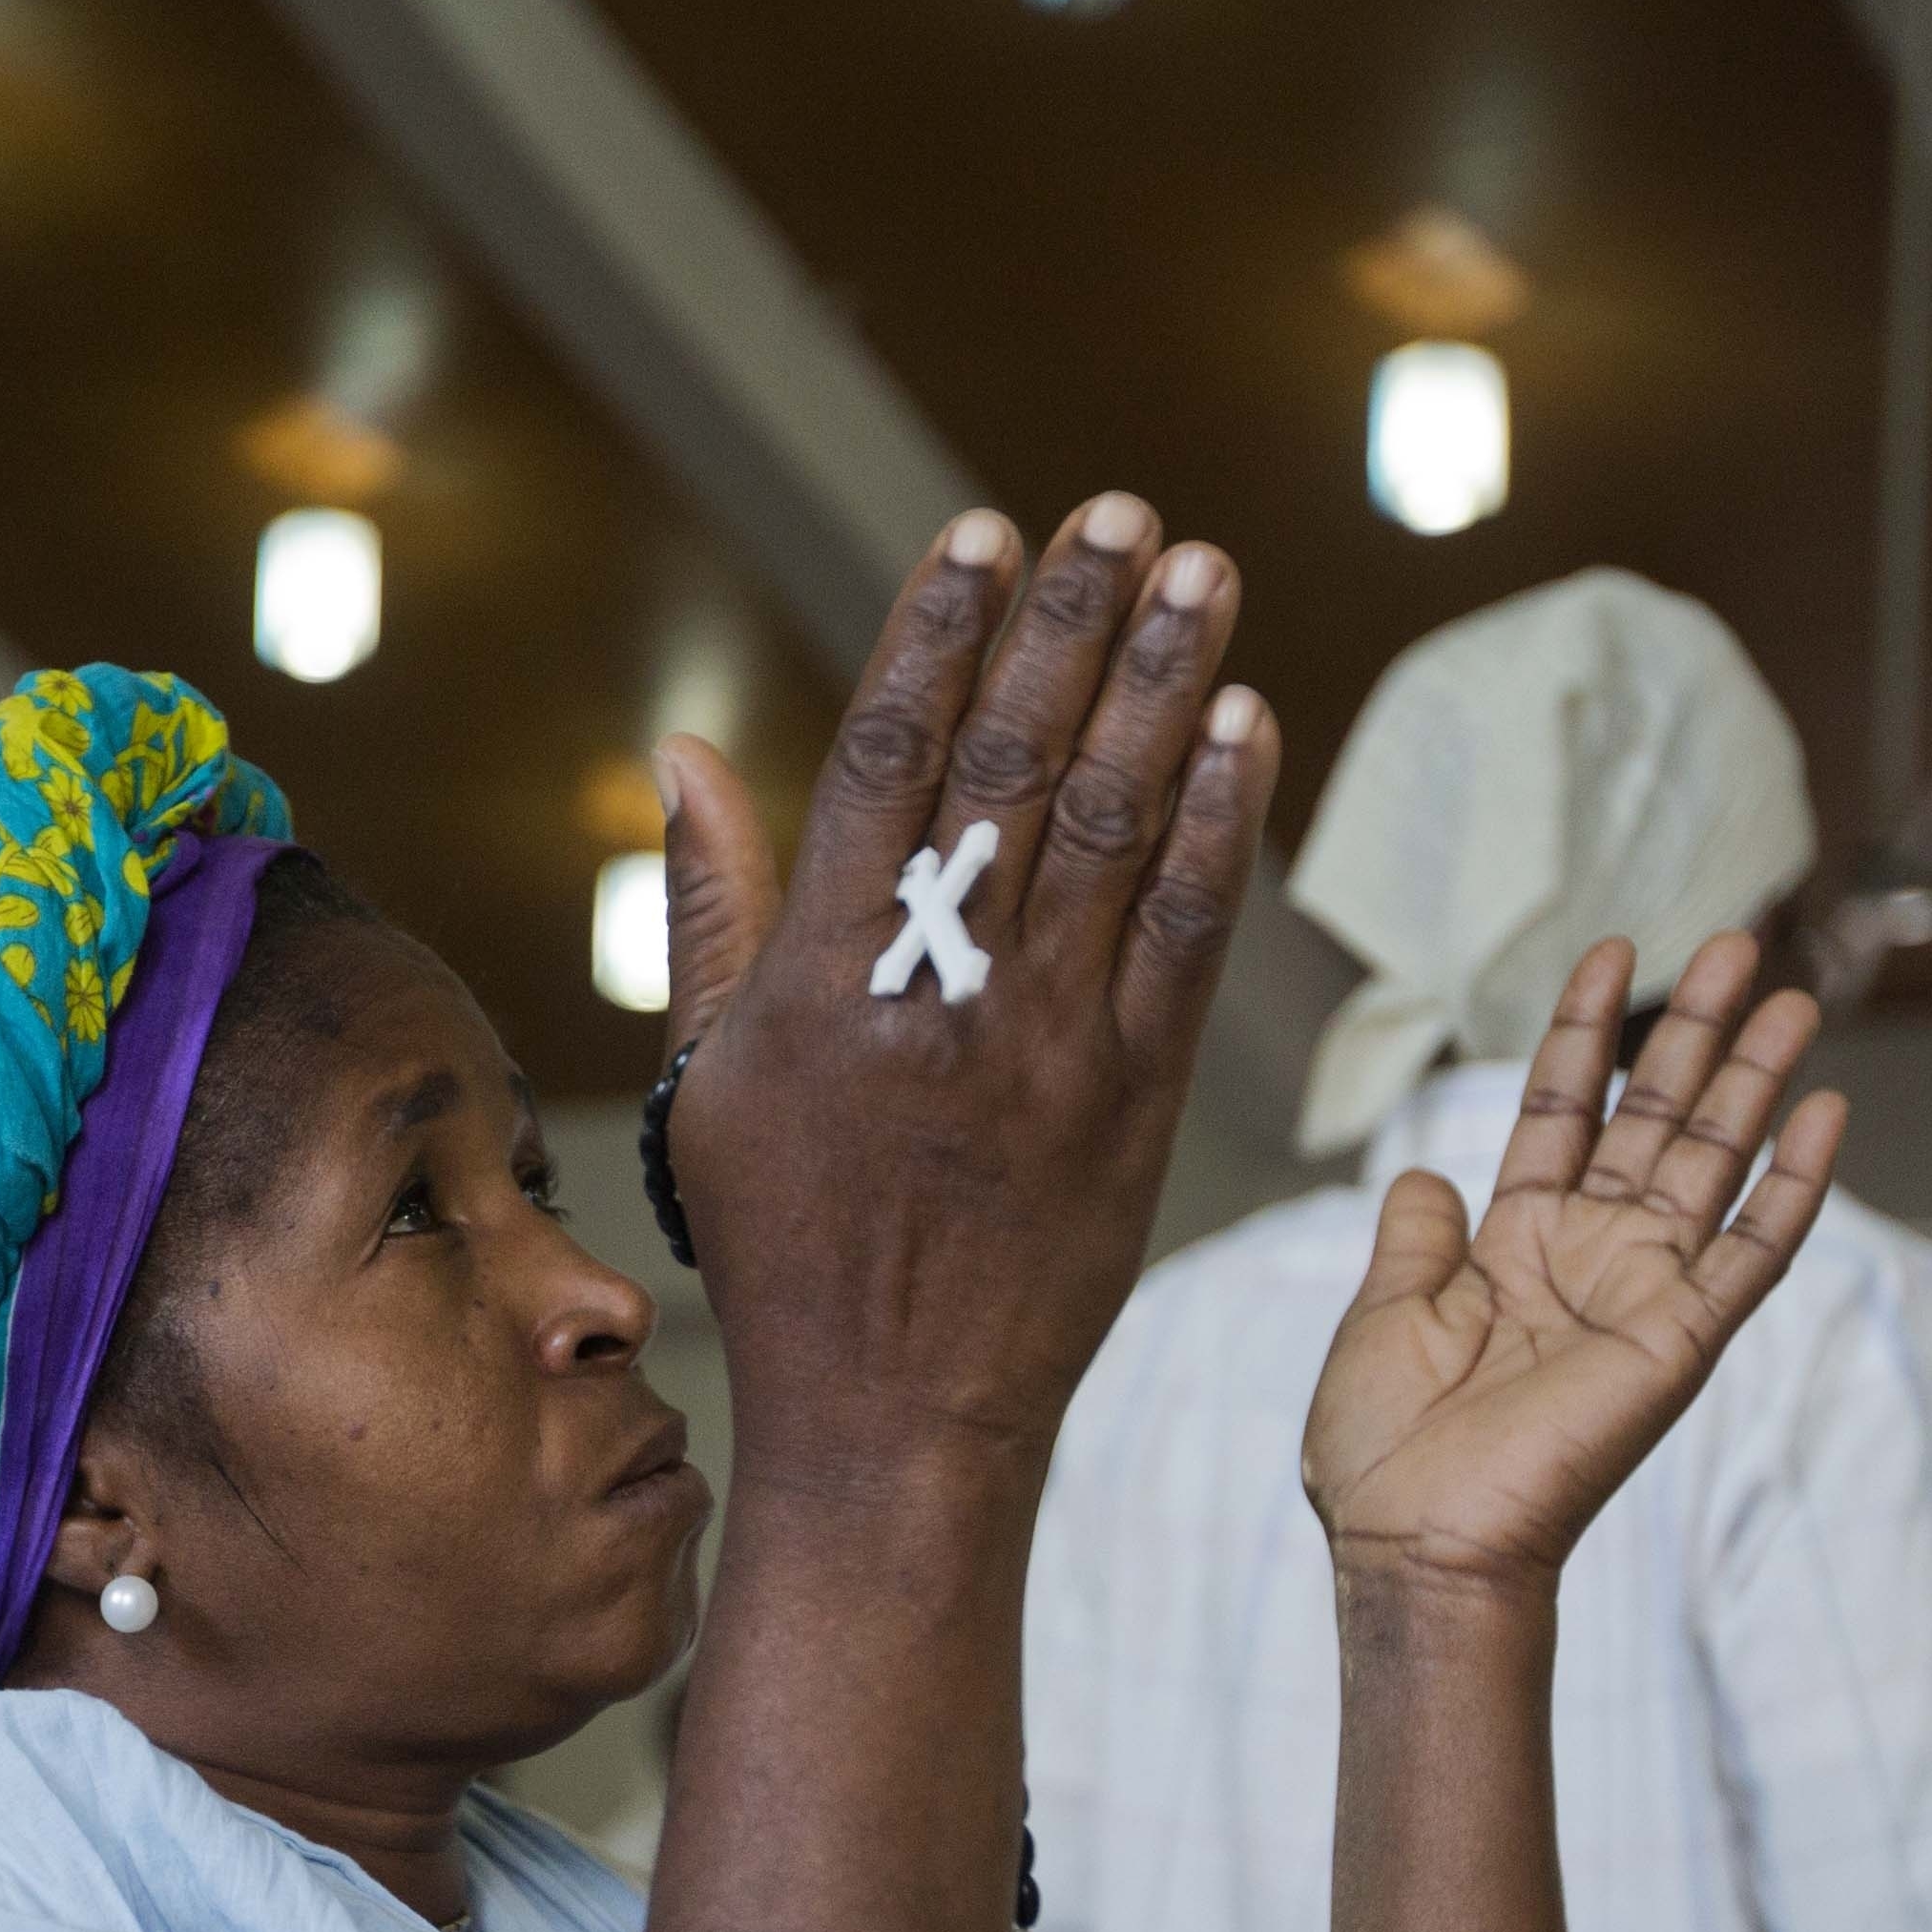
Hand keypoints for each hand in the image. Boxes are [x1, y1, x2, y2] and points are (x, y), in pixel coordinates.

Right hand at [655, 499, 1281, 1499]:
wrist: (896, 1419)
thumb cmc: (787, 1244)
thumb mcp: (710, 1079)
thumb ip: (713, 910)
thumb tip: (683, 753)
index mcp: (823, 982)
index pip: (887, 761)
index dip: (940, 635)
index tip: (984, 528)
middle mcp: (940, 998)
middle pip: (1014, 769)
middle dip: (1069, 625)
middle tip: (1117, 512)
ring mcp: (1049, 1048)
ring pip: (1114, 829)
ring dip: (1163, 685)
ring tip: (1201, 570)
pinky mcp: (1137, 1103)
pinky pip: (1190, 939)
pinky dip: (1221, 824)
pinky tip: (1248, 723)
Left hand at [1297, 937, 1844, 1598]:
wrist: (1416, 1545)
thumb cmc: (1385, 1454)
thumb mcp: (1385, 1319)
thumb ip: (1415, 1242)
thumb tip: (1423, 1174)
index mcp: (1514, 1247)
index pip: (1563, 1112)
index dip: (1586, 1033)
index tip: (1613, 950)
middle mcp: (1590, 1258)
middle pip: (1656, 1119)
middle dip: (1695, 1030)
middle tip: (1738, 943)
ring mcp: (1643, 1295)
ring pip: (1713, 1162)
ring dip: (1753, 1079)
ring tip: (1793, 995)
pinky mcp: (1681, 1341)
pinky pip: (1753, 1253)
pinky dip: (1794, 1185)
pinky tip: (1826, 1114)